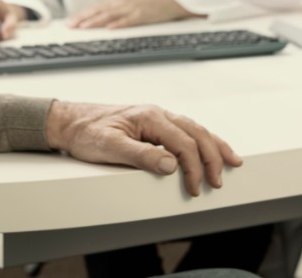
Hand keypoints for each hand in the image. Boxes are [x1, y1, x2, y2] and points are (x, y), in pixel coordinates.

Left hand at [45, 101, 241, 196]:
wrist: (70, 122)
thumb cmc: (87, 133)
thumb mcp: (109, 146)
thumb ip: (141, 155)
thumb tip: (170, 164)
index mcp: (150, 117)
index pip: (183, 142)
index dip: (193, 167)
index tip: (195, 188)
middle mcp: (157, 114)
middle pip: (196, 133)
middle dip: (211, 157)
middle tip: (217, 181)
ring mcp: (157, 118)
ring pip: (195, 129)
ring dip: (213, 146)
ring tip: (231, 161)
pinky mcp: (153, 125)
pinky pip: (185, 131)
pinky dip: (202, 140)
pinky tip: (207, 148)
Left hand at [67, 0, 197, 28]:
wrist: (167, 3)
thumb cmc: (145, 7)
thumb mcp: (126, 8)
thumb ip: (112, 13)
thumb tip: (95, 21)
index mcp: (116, 3)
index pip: (94, 9)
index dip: (81, 15)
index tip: (69, 22)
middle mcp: (121, 4)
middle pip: (98, 11)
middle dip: (83, 18)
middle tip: (71, 25)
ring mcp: (131, 9)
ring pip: (110, 15)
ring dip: (96, 21)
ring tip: (84, 27)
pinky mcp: (141, 16)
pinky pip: (128, 20)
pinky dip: (118, 24)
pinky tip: (110, 28)